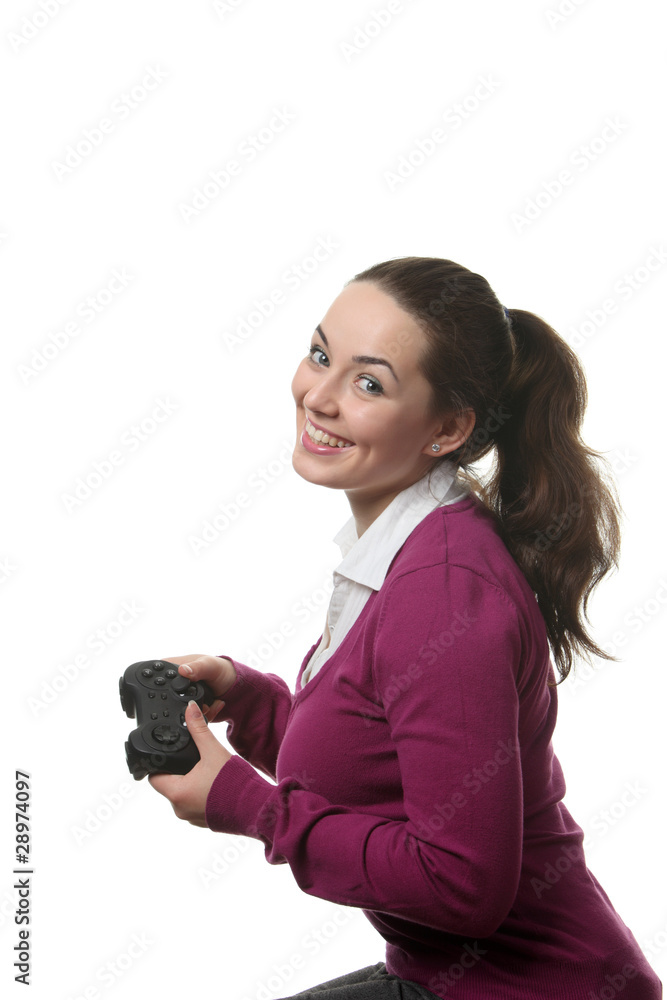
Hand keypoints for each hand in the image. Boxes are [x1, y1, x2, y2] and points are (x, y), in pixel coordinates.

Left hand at [148, 700, 233, 826]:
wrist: (256, 808)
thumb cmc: (234, 783)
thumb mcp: (213, 750)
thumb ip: (198, 728)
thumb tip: (190, 709)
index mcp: (177, 793)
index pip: (155, 777)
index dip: (160, 763)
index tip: (169, 754)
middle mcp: (180, 809)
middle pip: (169, 785)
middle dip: (178, 770)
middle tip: (190, 759)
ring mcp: (191, 817)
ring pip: (183, 795)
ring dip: (190, 783)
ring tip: (205, 771)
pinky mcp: (203, 821)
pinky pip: (195, 804)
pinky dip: (201, 793)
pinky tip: (213, 784)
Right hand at [160, 653, 237, 721]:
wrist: (235, 687)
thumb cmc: (221, 670)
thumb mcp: (210, 665)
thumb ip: (197, 668)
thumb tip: (183, 670)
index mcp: (174, 668)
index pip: (157, 678)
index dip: (159, 688)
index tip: (178, 693)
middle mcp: (175, 685)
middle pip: (166, 700)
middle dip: (184, 705)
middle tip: (200, 702)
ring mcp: (182, 700)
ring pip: (180, 714)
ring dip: (197, 712)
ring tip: (210, 703)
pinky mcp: (190, 713)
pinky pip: (191, 721)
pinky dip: (205, 716)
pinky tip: (216, 704)